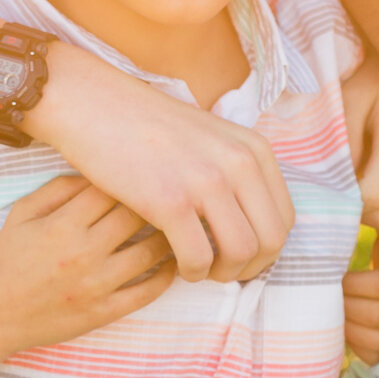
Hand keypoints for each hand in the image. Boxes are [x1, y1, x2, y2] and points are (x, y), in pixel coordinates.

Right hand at [0, 175, 175, 355]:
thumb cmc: (11, 257)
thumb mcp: (23, 213)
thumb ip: (59, 188)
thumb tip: (99, 171)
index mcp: (62, 224)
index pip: (111, 190)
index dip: (131, 178)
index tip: (143, 174)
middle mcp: (83, 252)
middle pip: (137, 216)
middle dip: (156, 202)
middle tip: (172, 194)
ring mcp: (96, 284)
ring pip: (150, 252)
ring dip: (169, 237)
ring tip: (178, 226)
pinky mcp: (105, 311)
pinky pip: (148, 291)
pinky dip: (166, 275)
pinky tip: (172, 262)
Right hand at [33, 46, 294, 282]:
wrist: (94, 104)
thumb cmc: (147, 125)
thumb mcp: (212, 136)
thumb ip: (239, 170)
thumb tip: (254, 220)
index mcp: (254, 148)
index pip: (285, 218)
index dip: (266, 248)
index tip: (239, 255)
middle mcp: (239, 163)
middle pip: (271, 240)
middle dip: (249, 267)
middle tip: (220, 269)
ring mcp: (206, 181)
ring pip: (242, 253)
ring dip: (222, 273)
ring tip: (200, 268)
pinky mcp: (170, 201)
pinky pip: (199, 258)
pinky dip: (192, 272)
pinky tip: (178, 265)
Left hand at [342, 50, 378, 230]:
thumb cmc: (374, 79)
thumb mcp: (347, 98)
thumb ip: (338, 142)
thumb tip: (338, 188)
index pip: (373, 198)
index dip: (346, 200)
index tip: (331, 183)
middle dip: (358, 207)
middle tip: (341, 181)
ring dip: (374, 203)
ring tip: (364, 167)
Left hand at [343, 190, 378, 363]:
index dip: (355, 284)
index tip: (340, 276)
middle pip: (376, 315)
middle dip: (346, 303)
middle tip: (329, 292)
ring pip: (375, 339)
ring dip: (347, 324)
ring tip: (334, 309)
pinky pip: (373, 355)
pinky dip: (354, 342)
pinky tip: (345, 325)